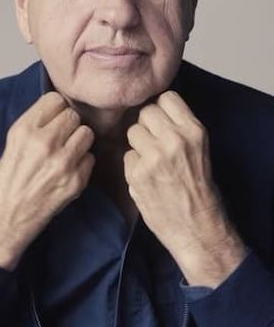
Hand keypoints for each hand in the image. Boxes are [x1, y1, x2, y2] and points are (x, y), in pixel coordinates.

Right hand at [0, 92, 94, 269]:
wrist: (1, 221)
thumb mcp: (10, 144)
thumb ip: (34, 127)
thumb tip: (56, 114)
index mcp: (24, 130)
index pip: (55, 100)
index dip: (54, 109)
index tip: (51, 118)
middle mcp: (45, 142)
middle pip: (73, 116)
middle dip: (67, 125)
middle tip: (59, 138)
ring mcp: (63, 163)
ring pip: (86, 134)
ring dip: (78, 141)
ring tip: (65, 152)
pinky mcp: (75, 182)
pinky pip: (90, 158)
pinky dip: (82, 163)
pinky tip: (67, 171)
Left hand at [124, 91, 244, 286]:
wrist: (198, 228)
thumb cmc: (199, 189)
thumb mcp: (199, 150)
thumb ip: (178, 128)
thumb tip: (153, 109)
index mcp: (194, 131)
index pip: (166, 98)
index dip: (160, 109)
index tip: (162, 122)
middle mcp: (174, 140)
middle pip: (145, 112)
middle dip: (147, 125)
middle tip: (154, 143)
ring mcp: (153, 156)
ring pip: (132, 131)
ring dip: (137, 144)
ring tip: (151, 162)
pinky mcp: (137, 173)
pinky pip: (127, 156)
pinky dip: (133, 165)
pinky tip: (146, 178)